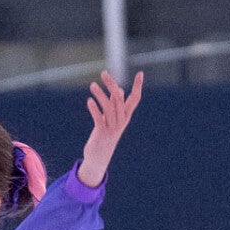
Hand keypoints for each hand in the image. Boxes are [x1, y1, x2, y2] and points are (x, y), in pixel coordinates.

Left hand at [79, 69, 142, 187]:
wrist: (99, 156)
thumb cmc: (105, 134)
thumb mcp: (111, 118)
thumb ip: (114, 104)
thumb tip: (118, 89)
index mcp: (125, 116)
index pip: (135, 99)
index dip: (138, 86)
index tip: (140, 73)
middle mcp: (121, 121)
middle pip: (119, 99)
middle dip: (112, 85)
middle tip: (103, 73)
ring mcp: (113, 127)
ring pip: (109, 107)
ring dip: (100, 95)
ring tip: (92, 85)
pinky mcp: (102, 133)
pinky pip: (99, 119)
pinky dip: (94, 109)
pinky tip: (89, 101)